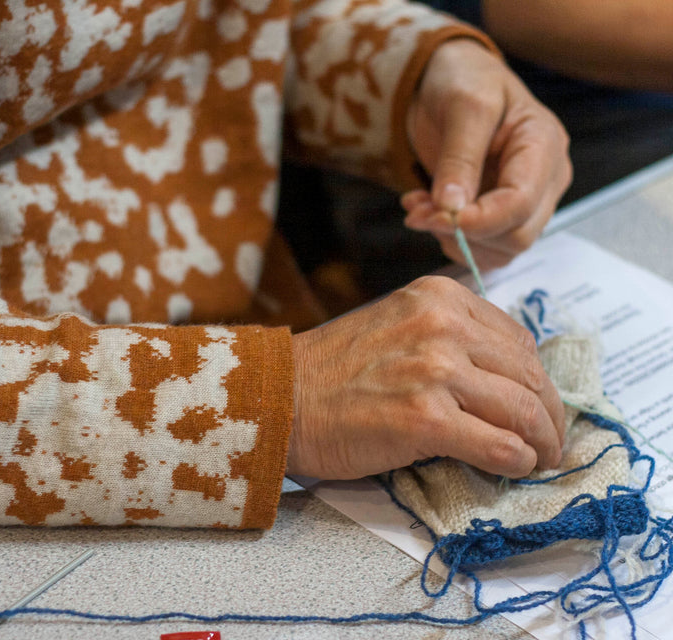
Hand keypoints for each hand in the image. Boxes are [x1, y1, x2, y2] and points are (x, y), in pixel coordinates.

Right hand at [287, 276, 565, 478]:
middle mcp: (442, 325)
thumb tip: (502, 377)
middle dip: (550, 414)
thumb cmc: (329, 371)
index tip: (537, 404)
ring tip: (541, 458)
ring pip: (525, 409)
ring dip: (543, 441)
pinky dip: (518, 460)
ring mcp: (435, 370)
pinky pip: (501, 444)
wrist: (277, 398)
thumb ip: (446, 336)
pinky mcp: (426, 419)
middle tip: (552, 440)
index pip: (516, 339)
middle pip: (528, 373)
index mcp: (438, 297)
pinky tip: (514, 467)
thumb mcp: (394, 325)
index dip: (534, 378)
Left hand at [401, 39, 571, 268]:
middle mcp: (545, 180)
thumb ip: (459, 158)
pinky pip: (482, 247)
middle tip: (417, 211)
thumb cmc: (464, 79)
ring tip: (417, 207)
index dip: (479, 220)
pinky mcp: (501, 214)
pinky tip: (425, 210)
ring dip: (451, 239)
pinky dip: (448, 238)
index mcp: (544, 146)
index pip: (521, 203)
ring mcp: (526, 200)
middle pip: (516, 236)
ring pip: (500, 250)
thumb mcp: (462, 104)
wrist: (451, 79)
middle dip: (462, 232)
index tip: (434, 215)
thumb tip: (452, 209)